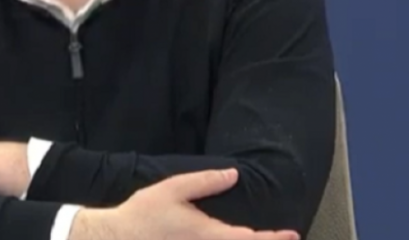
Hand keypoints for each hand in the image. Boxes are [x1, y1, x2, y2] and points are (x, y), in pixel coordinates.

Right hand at [72, 169, 299, 239]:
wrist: (116, 238)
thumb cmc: (143, 215)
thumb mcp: (173, 189)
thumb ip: (205, 182)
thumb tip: (233, 175)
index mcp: (207, 235)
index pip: (248, 239)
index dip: (272, 239)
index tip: (291, 235)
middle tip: (285, 238)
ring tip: (260, 239)